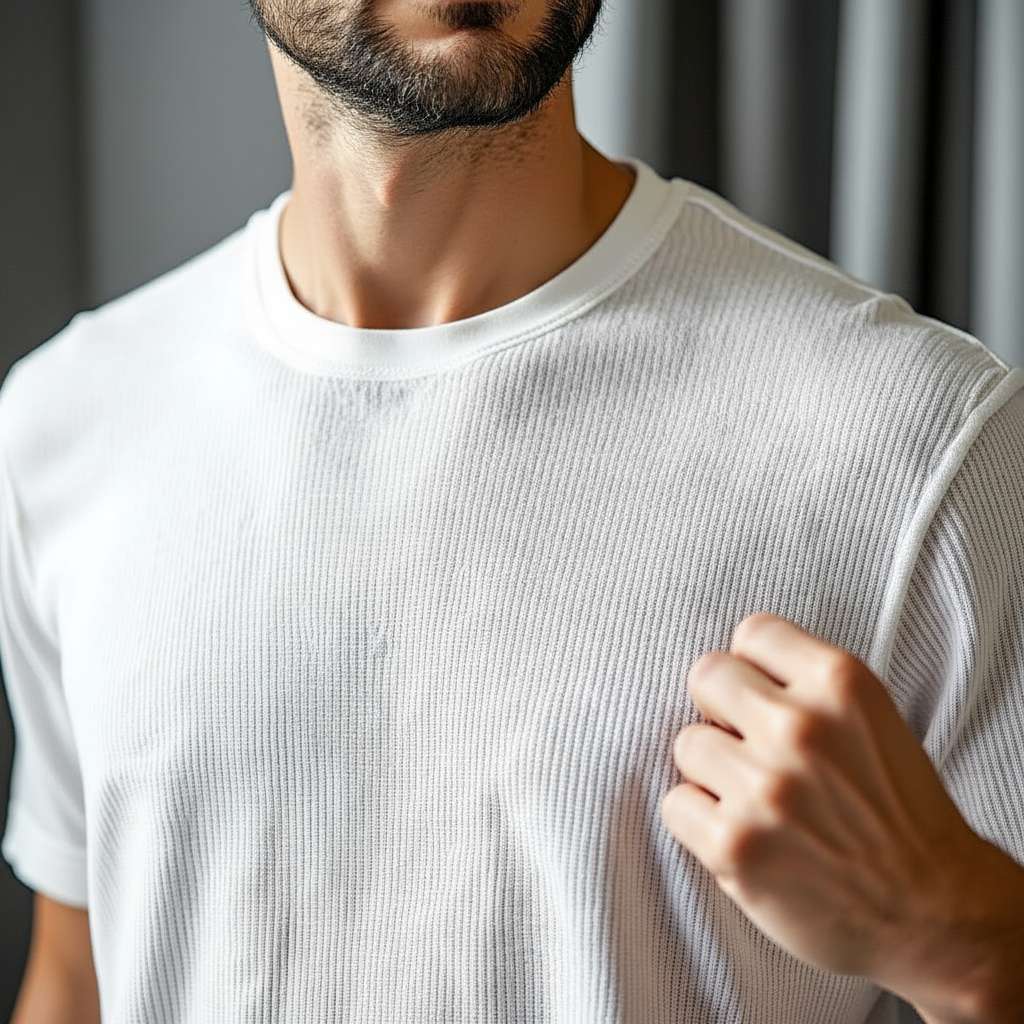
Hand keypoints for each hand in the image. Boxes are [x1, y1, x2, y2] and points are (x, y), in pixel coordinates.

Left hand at [659, 612, 1016, 1019]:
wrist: (936, 913)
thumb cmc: (897, 810)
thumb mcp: (871, 717)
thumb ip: (805, 683)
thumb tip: (732, 668)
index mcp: (840, 684)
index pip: (753, 632)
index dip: (755, 668)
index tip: (767, 698)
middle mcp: (800, 727)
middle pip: (707, 675)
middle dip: (722, 708)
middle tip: (749, 745)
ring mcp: (764, 787)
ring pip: (688, 743)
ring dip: (712, 771)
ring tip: (754, 799)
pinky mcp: (734, 846)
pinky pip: (675, 804)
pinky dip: (699, 822)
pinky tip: (740, 835)